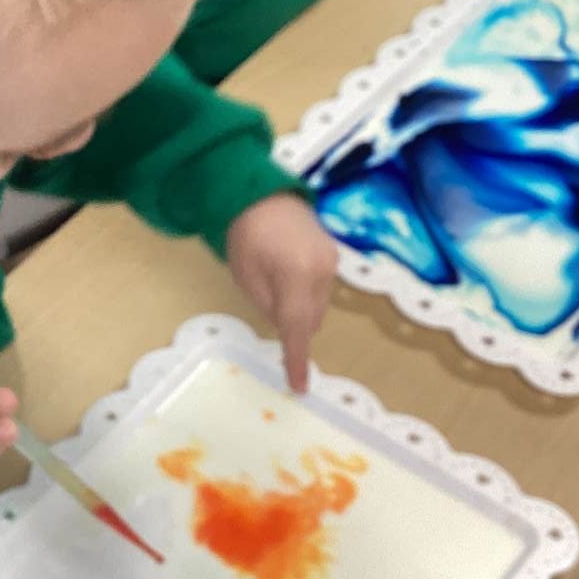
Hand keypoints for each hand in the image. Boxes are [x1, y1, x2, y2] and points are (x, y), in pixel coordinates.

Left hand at [225, 193, 337, 393]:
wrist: (262, 192)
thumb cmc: (245, 235)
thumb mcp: (246, 278)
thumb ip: (269, 308)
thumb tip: (286, 327)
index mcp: (297, 276)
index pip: (298, 329)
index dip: (297, 359)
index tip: (299, 386)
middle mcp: (323, 272)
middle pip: (310, 320)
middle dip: (292, 326)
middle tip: (268, 307)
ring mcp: (332, 263)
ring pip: (318, 307)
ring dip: (299, 309)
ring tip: (274, 284)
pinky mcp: (334, 256)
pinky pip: (321, 290)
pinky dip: (305, 294)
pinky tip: (287, 276)